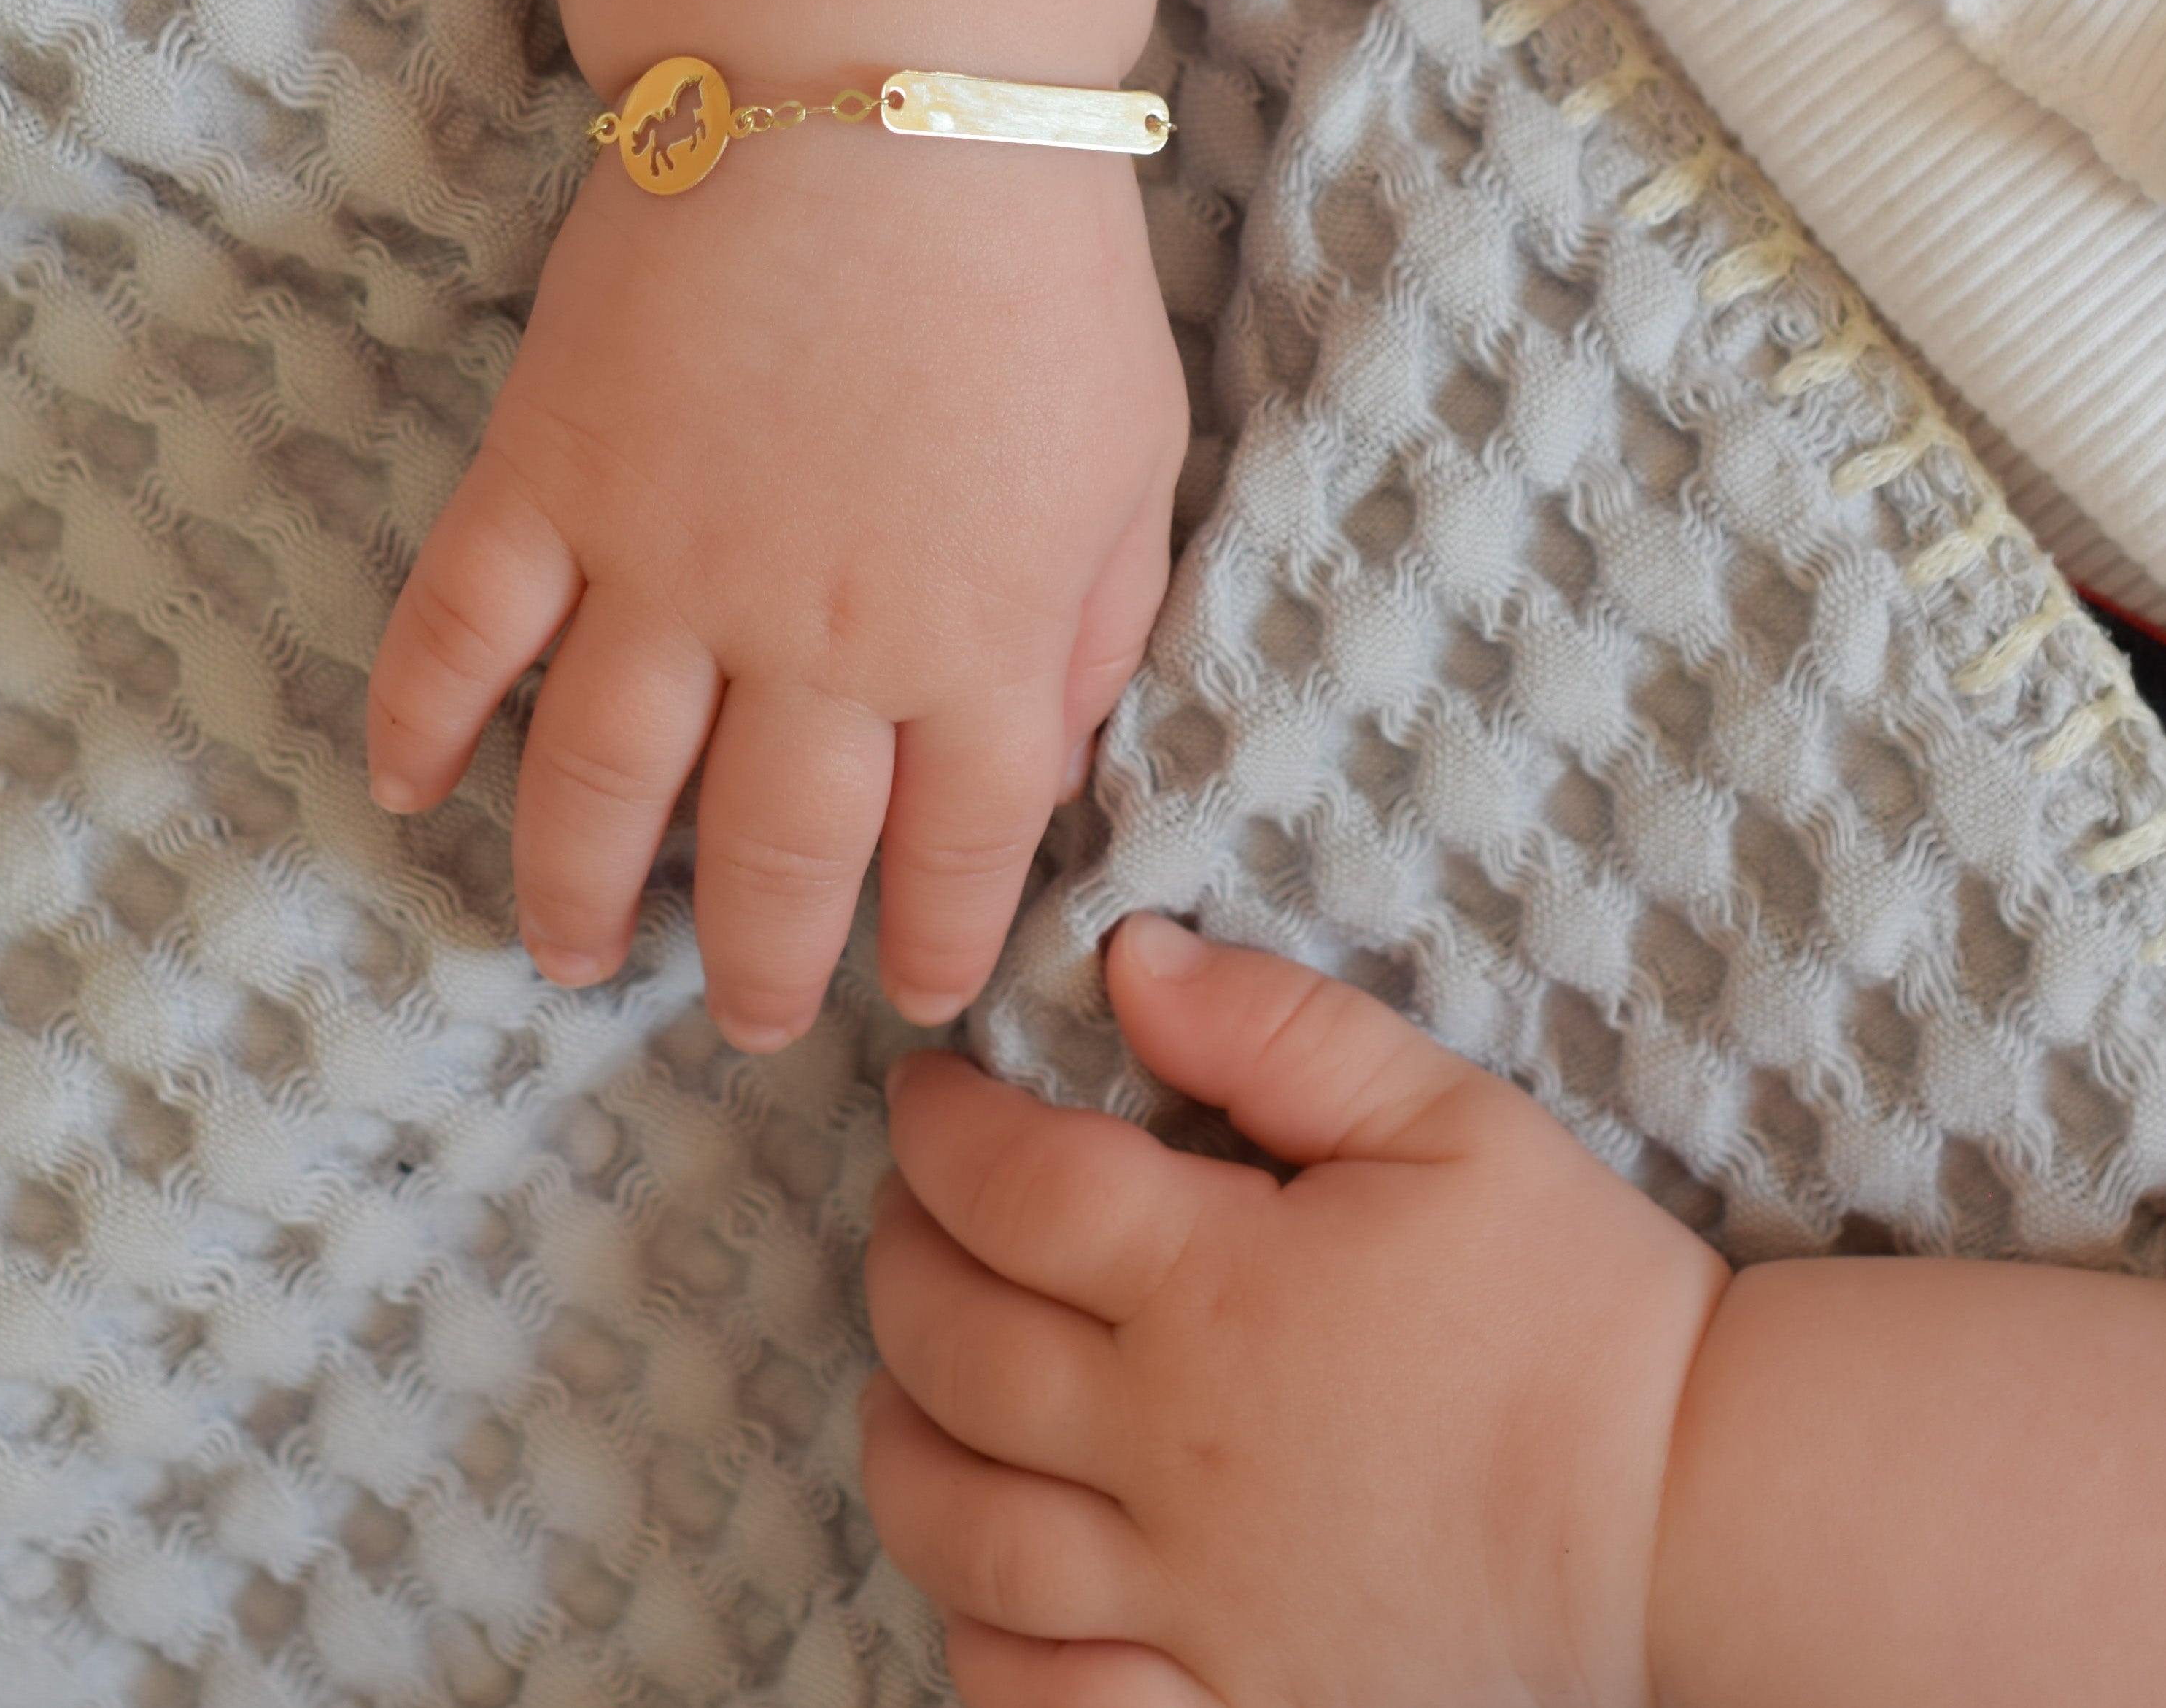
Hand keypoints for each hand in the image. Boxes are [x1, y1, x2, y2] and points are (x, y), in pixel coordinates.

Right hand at [366, 123, 1185, 1048]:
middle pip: (775, 859)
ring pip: (603, 785)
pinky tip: (409, 791)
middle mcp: (812, 645)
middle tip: (753, 1019)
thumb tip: (1043, 773)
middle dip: (765, 965)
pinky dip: (423, 718)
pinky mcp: (548, 479)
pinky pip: (463, 629)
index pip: (954, 858)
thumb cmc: (1034, 274)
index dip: (932, 947)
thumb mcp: (1132, 470)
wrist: (884, 91)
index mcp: (971, 647)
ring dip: (580, 892)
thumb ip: (1090, 639)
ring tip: (571, 957)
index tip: (910, 994)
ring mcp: (662, 568)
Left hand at [860, 914, 1730, 1705]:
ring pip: (959, 1525)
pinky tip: (982, 1577)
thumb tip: (1129, 961)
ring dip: (903, 1439)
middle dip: (900, 1254)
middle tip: (916, 1209)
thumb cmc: (1577, 1306)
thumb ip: (1278, 1031)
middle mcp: (1173, 1446)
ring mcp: (1190, 1591)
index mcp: (1219, 1289)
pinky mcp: (1229, 1696)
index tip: (933, 1094)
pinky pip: (1043, 1694)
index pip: (1007, 1186)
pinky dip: (980, 1638)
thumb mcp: (1451, 1122)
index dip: (940, 1125)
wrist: (1695, 1514)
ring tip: (912, 1380)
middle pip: (951, 1342)